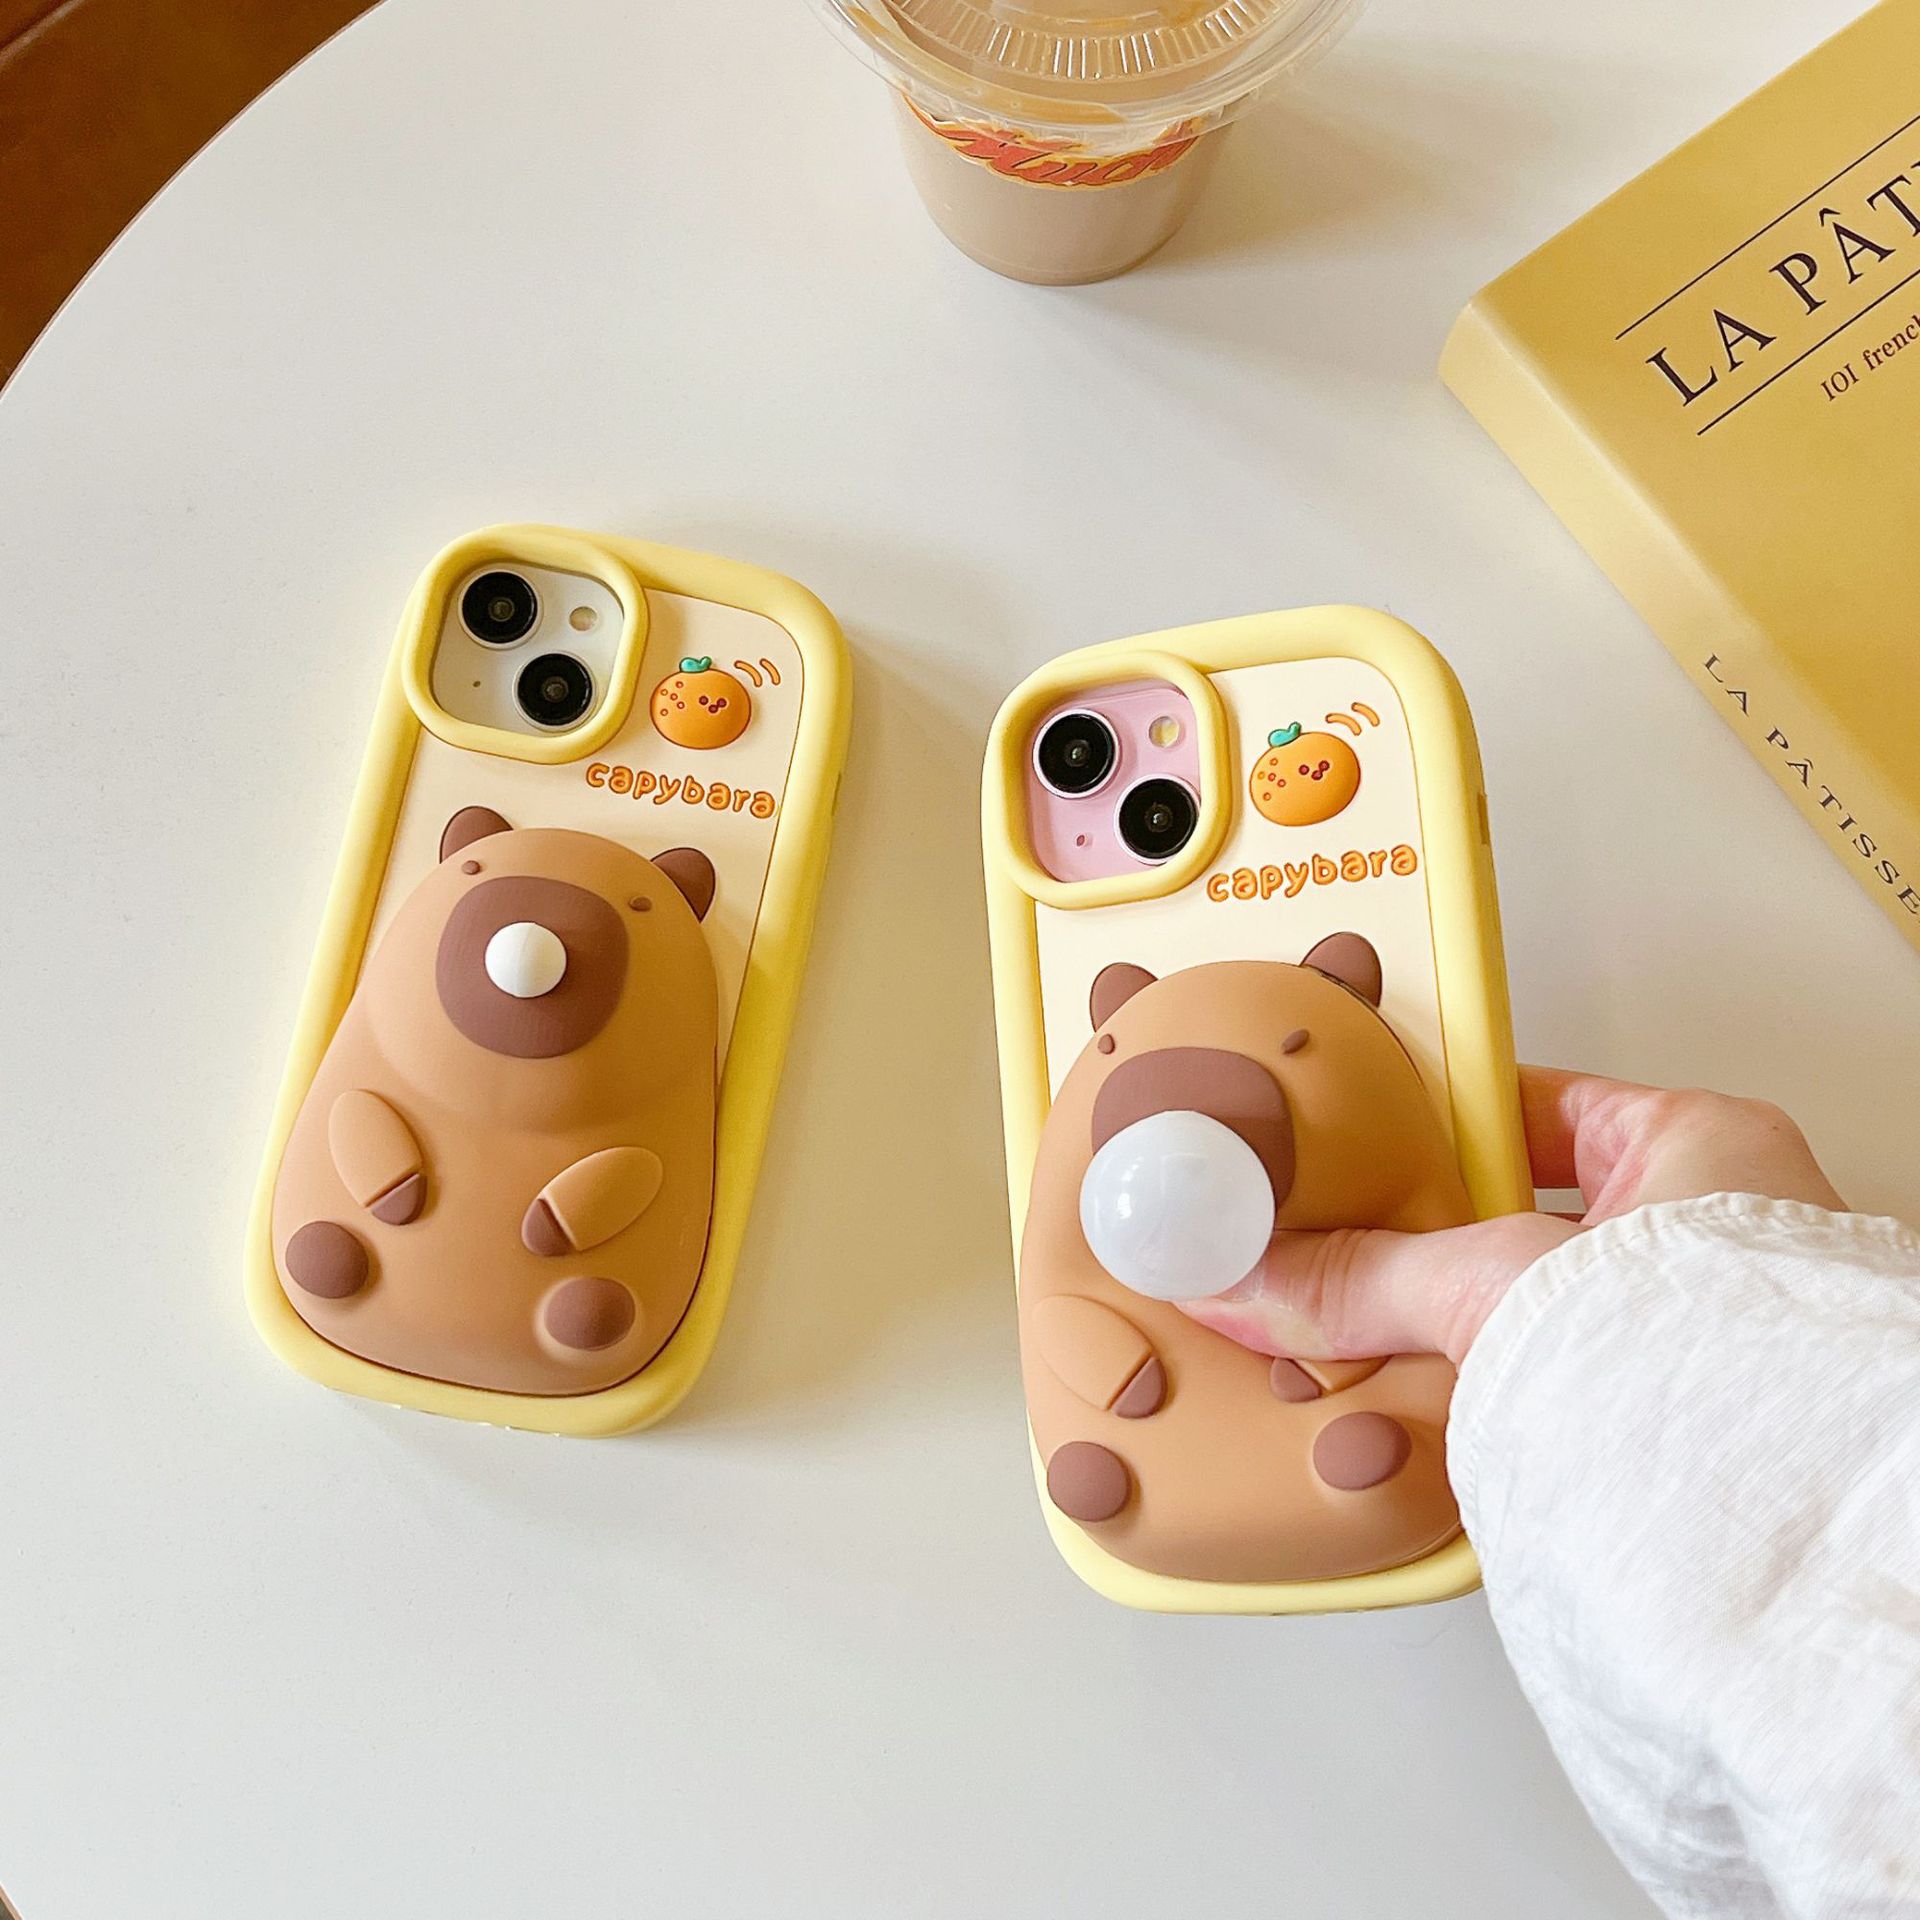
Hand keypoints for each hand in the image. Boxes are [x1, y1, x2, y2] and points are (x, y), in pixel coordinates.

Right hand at [1180, 1067, 1845, 1367]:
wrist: (1787, 1513)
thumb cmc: (1728, 1358)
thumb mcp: (1497, 1279)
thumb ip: (1365, 1274)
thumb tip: (1258, 1277)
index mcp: (1701, 1147)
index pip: (1534, 1107)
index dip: (1434, 1121)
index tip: (1356, 1136)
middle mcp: (1714, 1233)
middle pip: (1524, 1216)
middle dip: (1431, 1244)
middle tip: (1343, 1245)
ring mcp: (1701, 1333)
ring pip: (1536, 1311)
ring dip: (1456, 1332)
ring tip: (1366, 1338)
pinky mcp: (1675, 1422)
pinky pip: (1556, 1389)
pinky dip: (1492, 1403)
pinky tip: (1429, 1416)